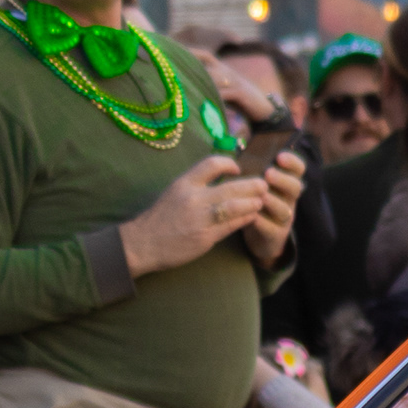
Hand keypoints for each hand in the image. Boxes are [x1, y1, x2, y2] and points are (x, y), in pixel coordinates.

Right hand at [119, 157, 268, 275]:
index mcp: (184, 183)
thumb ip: (196, 184)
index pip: (211, 164)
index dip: (229, 164)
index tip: (238, 169)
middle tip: (264, 184)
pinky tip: (252, 216)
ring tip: (261, 200)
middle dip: (252, 185)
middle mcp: (193, 198)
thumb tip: (221, 176)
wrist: (144, 243)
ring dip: (252, 202)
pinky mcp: (205, 237)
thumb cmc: (161, 217)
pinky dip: (245, 219)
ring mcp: (200, 218)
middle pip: (230, 187)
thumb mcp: (174, 192)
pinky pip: (231, 225)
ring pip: (235, 206)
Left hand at [240, 146, 307, 265]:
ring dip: (273, 201)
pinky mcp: (276, 235)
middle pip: (295, 187)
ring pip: (285, 209)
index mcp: (286, 182)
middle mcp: (288, 199)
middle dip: (282, 179)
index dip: (292, 162)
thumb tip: (241, 138)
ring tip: (261, 196)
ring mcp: (284, 217)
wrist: (258, 235)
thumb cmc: (254, 201)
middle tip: (268, 173)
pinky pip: (272, 228)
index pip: (298, 169)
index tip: (279, 156)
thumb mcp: (255, 181)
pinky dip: (262, 222)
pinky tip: (251, 216)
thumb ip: (253, 163)